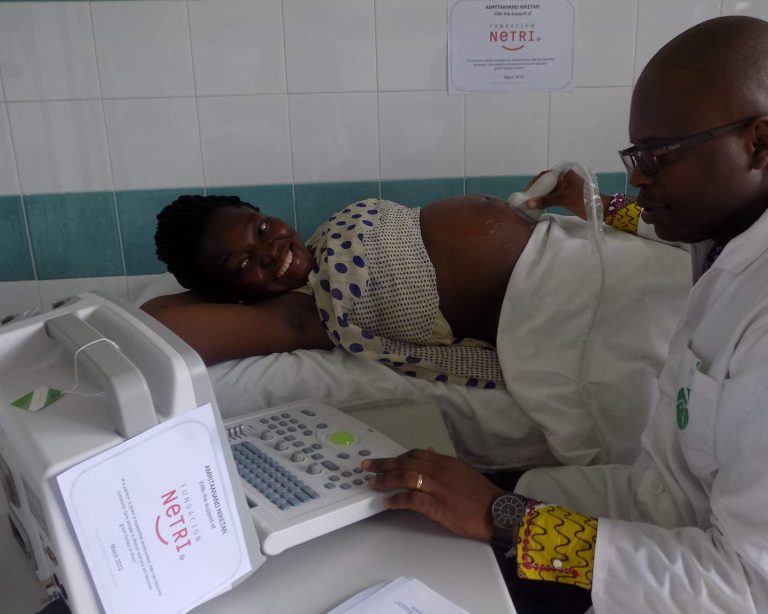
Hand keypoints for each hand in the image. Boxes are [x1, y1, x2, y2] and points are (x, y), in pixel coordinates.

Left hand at [362, 449, 502, 540]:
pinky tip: (387, 503)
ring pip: (406, 478)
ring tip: (372, 483)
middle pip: (406, 463)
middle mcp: (440, 471)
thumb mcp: (462, 471)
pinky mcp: (438, 506)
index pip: (415, 454)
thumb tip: (428, 452)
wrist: (497, 512)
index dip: (397, 457)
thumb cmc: (480, 494)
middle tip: (367, 466)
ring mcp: (439, 488)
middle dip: (384, 464)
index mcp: (446, 462)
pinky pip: (413, 500)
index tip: (383, 460)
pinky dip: (398, 500)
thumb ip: (443, 463)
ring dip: (386, 480)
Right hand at [524, 169, 591, 218]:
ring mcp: (564, 186)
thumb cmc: (583, 200)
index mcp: (564, 173)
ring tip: (530, 203)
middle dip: (536, 190)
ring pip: (548, 190)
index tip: (526, 192)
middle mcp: (563, 178)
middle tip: (526, 198)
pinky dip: (545, 200)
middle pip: (545, 182)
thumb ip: (546, 201)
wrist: (599, 208)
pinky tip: (538, 205)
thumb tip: (528, 204)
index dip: (534, 183)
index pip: (545, 176)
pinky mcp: (565, 195)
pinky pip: (551, 195)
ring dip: (540, 196)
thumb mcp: (563, 199)